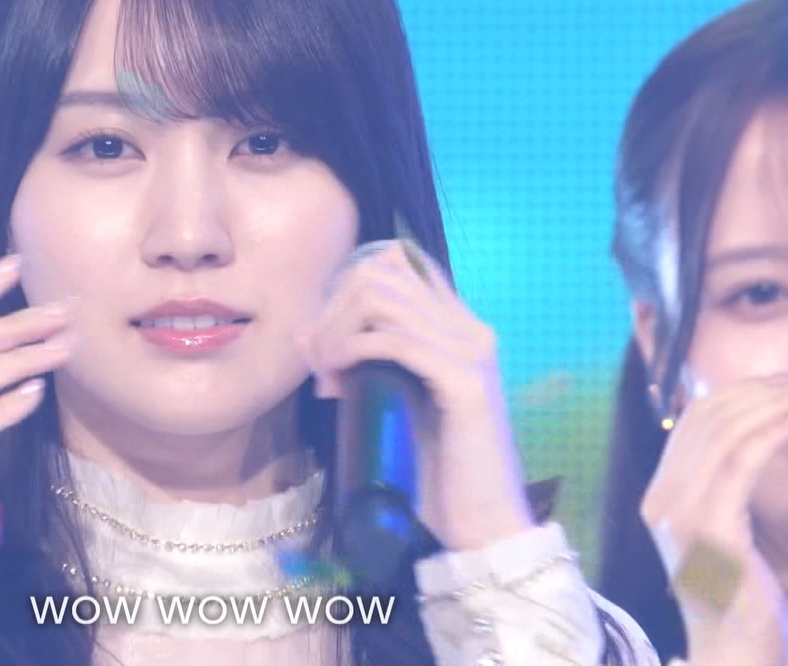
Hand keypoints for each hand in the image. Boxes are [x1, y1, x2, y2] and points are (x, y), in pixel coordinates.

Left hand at [300, 242, 534, 550]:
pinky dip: (353, 350)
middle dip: (332, 309)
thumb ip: (361, 366)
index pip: (400, 262)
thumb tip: (306, 335)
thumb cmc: (435, 473)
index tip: (324, 335)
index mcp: (459, 328)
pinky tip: (337, 378)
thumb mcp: (391, 404)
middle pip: (382, 272)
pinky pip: (396, 340)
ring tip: (324, 373)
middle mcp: (470, 328)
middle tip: (316, 362)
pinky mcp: (465, 382)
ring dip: (336, 330)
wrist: (481, 526)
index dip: (347, 286)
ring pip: (381, 298)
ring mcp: (471, 351)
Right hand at [641, 376, 787, 665]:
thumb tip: (745, 435)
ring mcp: (680, 514)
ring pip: (725, 433)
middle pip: (706, 419)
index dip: (738, 392)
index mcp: (658, 496)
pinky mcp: (711, 528)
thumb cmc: (734, 595)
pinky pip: (742, 462)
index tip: (783, 383)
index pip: (691, 422)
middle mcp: (660, 499)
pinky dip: (774, 432)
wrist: (728, 649)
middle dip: (761, 390)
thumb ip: (717, 488)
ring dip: (775, 405)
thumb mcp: (718, 531)